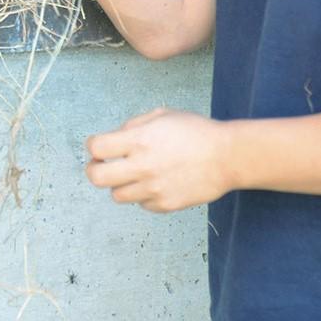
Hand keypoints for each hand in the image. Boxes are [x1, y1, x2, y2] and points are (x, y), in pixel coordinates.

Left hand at [85, 108, 232, 211]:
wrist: (227, 157)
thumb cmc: (195, 131)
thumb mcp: (161, 115)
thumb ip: (133, 126)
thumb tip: (114, 139)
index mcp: (139, 140)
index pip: (96, 148)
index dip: (93, 146)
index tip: (99, 146)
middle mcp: (142, 167)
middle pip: (96, 178)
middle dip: (94, 170)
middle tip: (101, 166)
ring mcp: (153, 189)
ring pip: (117, 196)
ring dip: (120, 184)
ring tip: (133, 175)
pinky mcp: (165, 205)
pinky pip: (142, 205)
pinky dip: (143, 196)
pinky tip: (155, 183)